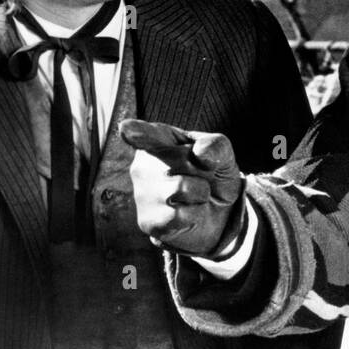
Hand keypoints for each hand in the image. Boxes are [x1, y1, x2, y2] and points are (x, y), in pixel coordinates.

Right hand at [122, 119, 243, 256]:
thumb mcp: (223, 154)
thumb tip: (200, 155)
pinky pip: (180, 216)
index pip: (146, 134)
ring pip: (181, 187)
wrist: (221, 212)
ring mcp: (142, 194)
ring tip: (194, 195)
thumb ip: (215, 146)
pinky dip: (195, 215)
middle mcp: (142, 165)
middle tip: (199, 177)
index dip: (136, 131)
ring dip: (200, 193)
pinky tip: (188, 213)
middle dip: (202, 170)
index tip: (125, 128)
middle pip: (182, 159)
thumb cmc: (214, 176)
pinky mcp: (147, 221)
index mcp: (158, 139)